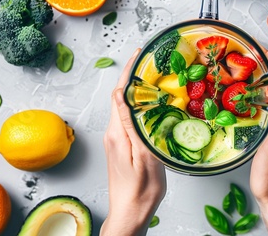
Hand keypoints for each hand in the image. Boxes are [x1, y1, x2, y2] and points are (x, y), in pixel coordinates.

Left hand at [101, 48, 166, 235]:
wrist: (130, 212)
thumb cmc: (141, 192)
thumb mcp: (144, 158)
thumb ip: (134, 127)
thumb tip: (126, 98)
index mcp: (118, 133)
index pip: (119, 94)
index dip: (128, 72)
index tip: (139, 55)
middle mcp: (113, 133)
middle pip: (120, 96)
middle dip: (133, 76)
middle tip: (151, 63)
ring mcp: (116, 139)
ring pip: (124, 106)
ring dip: (136, 90)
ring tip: (154, 78)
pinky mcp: (121, 145)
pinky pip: (128, 117)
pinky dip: (138, 105)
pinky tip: (152, 105)